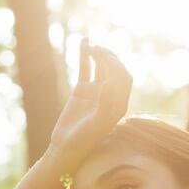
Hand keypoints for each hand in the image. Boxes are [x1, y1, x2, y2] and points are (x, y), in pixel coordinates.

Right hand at [46, 37, 132, 168]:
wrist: (65, 147)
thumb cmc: (83, 140)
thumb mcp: (97, 124)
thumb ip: (105, 105)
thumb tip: (110, 83)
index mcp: (119, 104)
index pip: (124, 79)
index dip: (118, 68)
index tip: (108, 63)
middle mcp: (110, 96)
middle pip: (114, 70)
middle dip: (109, 58)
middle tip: (100, 51)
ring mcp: (95, 91)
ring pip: (100, 67)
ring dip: (99, 54)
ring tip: (92, 46)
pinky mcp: (82, 90)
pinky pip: (85, 69)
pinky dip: (85, 55)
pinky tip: (85, 41)